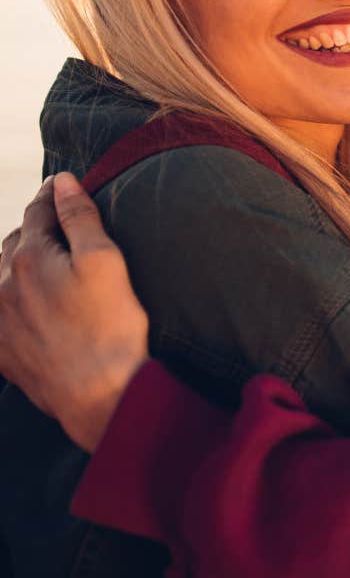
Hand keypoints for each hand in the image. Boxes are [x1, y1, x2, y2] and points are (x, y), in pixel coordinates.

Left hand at [0, 173, 149, 451]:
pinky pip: (1, 315)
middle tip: (60, 227)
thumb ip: (79, 217)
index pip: (38, 212)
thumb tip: (62, 181)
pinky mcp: (3, 352)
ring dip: (20, 265)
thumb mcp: (105, 261)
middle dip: (35, 231)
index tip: (63, 186)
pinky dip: (12, 301)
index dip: (53, 196)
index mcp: (28, 259)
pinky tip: (30, 306)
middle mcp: (2, 286)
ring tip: (45, 265)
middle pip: (15, 243)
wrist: (99, 396)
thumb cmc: (109, 329)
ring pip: (2, 277)